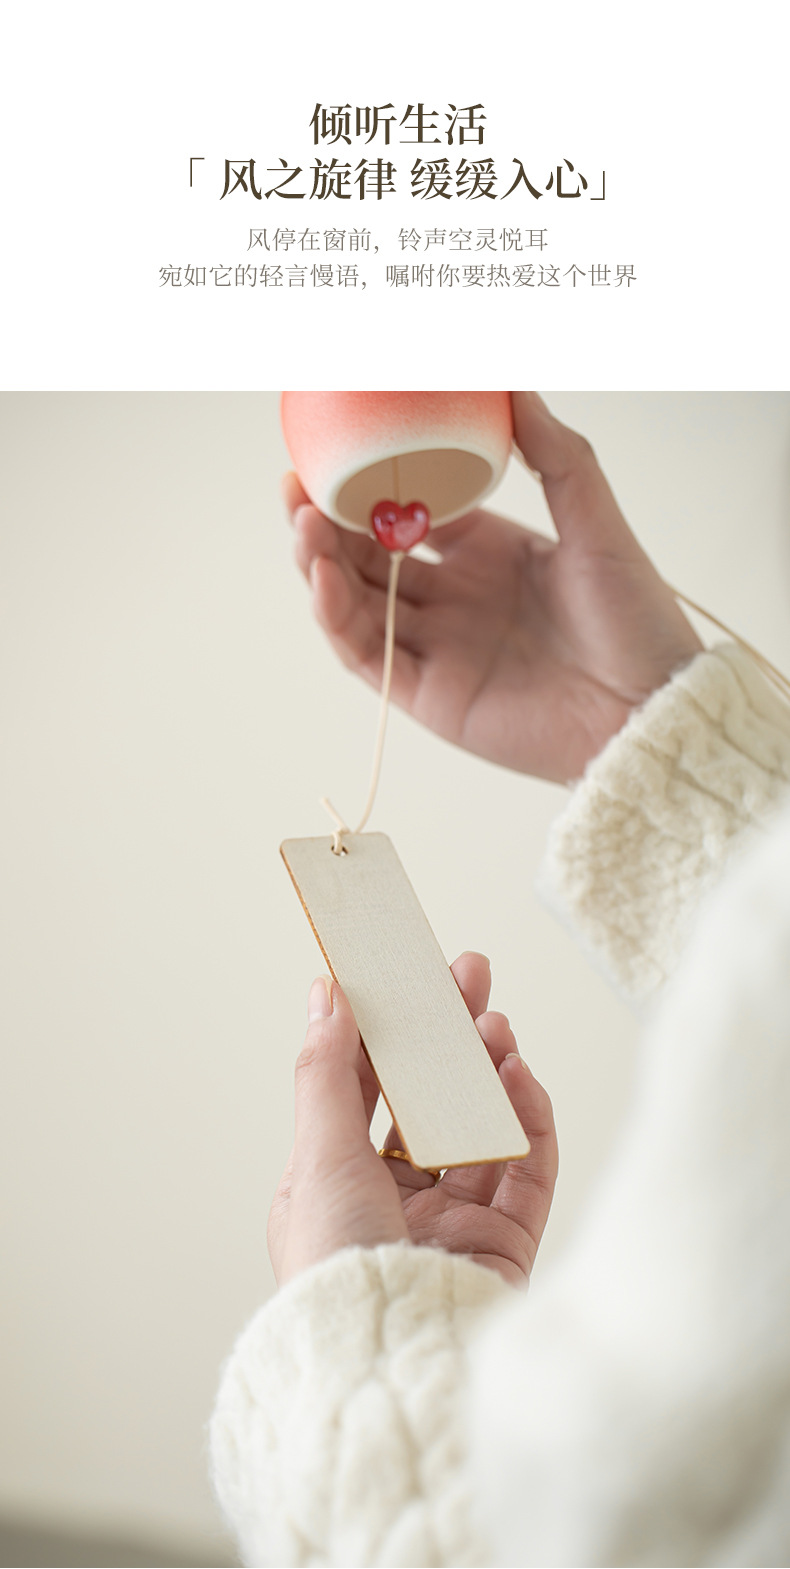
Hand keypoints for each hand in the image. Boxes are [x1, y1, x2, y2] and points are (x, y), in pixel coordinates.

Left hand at [268, 952, 557, 1288]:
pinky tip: (518, 1076)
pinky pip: (526, 1170)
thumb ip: (328, 1073)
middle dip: (448, 1036)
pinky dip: (528, 1119)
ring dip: (488, 1070)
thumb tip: (325, 995)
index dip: (386, 1029)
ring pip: (480, 1127)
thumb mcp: (318, 1159)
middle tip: (469, 975)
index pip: (366, 1089)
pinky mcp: (506, 1247)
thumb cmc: (335, 1277)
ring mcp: (453, 1225)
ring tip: (494, 1023)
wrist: (390, 1368)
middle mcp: (393, 1204)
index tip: (403, 972)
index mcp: (337, 1185)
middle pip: (430, 1100)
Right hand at [285, 391, 702, 782]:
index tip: (337, 450)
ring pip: (356, 602)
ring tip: (300, 521)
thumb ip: (556, 455)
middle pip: (368, 558)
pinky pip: (369, 653)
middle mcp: (456, 599)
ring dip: (320, 563)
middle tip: (296, 483)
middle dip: (326, 521)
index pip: (409, 513)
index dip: (368, 486)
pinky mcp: (430, 695)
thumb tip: (516, 385)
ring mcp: (439, 647)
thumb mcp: (596, 522)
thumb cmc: (637, 621)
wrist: (653, 708)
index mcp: (489, 554)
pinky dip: (337, 616)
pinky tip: (324, 575)